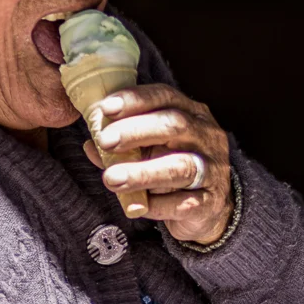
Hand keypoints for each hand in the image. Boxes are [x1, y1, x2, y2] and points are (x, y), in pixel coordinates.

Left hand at [83, 84, 233, 244]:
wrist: (210, 206)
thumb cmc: (173, 167)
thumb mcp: (150, 148)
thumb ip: (123, 146)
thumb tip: (90, 146)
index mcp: (191, 113)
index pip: (165, 96)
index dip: (136, 100)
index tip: (106, 108)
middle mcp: (206, 136)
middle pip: (175, 125)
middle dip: (137, 131)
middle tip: (106, 141)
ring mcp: (213, 169)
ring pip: (181, 166)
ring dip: (143, 172)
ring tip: (112, 179)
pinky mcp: (211, 201)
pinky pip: (184, 203)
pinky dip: (157, 205)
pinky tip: (137, 206)